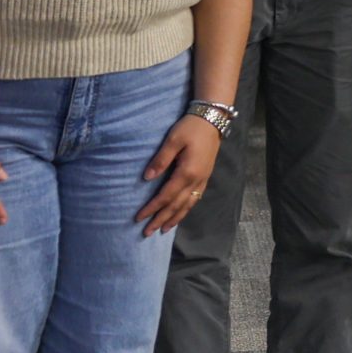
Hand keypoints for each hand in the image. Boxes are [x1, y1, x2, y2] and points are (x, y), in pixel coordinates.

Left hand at [136, 116, 220, 236]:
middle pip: (177, 205)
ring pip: (188, 205)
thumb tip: (147, 178)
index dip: (152, 208)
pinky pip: (195, 199)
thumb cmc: (190, 128)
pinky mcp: (205, 176)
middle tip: (147, 232)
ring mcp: (203, 179)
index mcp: (187, 172)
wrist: (212, 120)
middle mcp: (196, 180)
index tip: (139, 218)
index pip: (166, 196)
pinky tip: (180, 213)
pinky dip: (186, 209)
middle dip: (162, 219)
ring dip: (175, 218)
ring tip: (164, 229)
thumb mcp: (173, 140)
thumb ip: (160, 160)